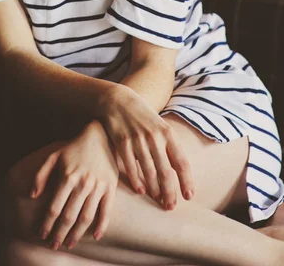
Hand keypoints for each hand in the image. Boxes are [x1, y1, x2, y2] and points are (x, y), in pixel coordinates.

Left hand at [31, 121, 118, 250]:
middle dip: (59, 234)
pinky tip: (95, 236)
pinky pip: (107, 211)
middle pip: (69, 216)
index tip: (41, 235)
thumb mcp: (54, 156)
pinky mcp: (110, 187)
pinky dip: (102, 225)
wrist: (100, 136)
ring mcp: (98, 186)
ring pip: (86, 217)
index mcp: (67, 176)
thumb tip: (32, 195)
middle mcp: (82, 183)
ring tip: (69, 243)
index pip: (54, 207)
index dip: (47, 224)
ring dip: (77, 234)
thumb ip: (40, 175)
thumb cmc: (74, 147)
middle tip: (54, 245)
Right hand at [97, 86, 193, 210]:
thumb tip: (179, 171)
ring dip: (154, 190)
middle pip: (166, 172)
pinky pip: (131, 166)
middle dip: (170, 192)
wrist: (118, 100)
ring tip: (157, 200)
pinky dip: (136, 180)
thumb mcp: (160, 126)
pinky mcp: (122, 142)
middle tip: (170, 206)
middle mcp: (154, 137)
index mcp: (168, 133)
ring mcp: (137, 140)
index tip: (189, 196)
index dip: (186, 181)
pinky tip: (140, 190)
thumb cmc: (142, 116)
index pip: (182, 162)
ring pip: (149, 172)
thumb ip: (169, 146)